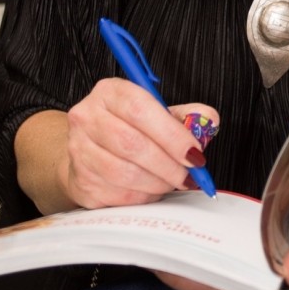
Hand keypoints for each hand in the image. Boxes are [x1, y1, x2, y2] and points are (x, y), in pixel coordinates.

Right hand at [63, 79, 218, 208]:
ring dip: (158, 183)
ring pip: (125, 173)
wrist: (92, 149)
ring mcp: (79, 150)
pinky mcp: (81, 180)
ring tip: (171, 181)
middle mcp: (88, 117)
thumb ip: (187, 116)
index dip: (172, 135)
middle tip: (188, 175)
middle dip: (169, 165)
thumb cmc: (130, 129)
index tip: (194, 153)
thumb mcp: (159, 113)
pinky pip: (119, 195)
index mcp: (110, 92)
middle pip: (132, 144)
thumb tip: (210, 120)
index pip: (141, 110)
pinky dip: (144, 196)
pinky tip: (151, 188)